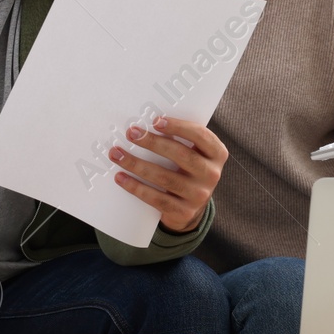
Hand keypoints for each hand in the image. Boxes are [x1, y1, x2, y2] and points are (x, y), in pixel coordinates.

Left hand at [108, 116, 226, 232]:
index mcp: (217, 154)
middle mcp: (211, 174)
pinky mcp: (184, 212)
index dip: (178, 127)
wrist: (191, 209)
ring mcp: (199, 195)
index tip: (155, 121)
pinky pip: (156, 198)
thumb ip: (181, 140)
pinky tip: (121, 178)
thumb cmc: (187, 171)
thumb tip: (146, 126)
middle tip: (132, 133)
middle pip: (180, 155)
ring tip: (117, 155)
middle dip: (153, 142)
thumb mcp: (194, 155)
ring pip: (164, 177)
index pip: (200, 135)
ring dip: (137, 164)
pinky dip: (136, 187)